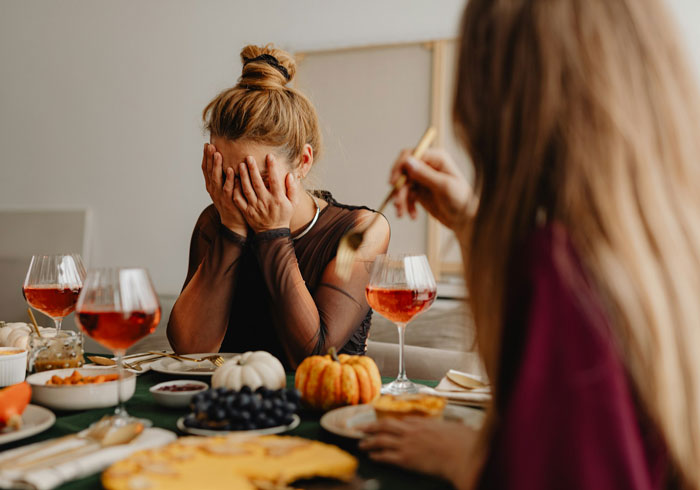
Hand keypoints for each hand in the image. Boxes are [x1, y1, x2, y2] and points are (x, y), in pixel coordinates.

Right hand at [202, 143, 246, 236]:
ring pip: (216, 178)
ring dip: (217, 166)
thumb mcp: (225, 187)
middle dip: (209, 158)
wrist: (235, 222)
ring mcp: (220, 195)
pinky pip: (229, 188)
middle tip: (210, 146)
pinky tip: (232, 170)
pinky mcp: (229, 201)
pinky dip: (230, 179)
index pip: (206, 168)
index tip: (206, 144)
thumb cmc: (232, 202)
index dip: (205, 157)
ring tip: (218, 154)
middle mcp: (213, 189)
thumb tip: (227, 159)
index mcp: (211, 185)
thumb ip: (224, 176)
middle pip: (209, 171)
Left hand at [233, 154, 299, 232]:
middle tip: (249, 157)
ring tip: (240, 165)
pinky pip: (239, 200)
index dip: (272, 168)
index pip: (274, 181)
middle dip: (253, 169)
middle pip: (257, 183)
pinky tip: (233, 180)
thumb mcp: (293, 204)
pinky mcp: (247, 212)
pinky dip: (235, 190)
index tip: (270, 156)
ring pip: (247, 190)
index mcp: (277, 199)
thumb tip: (289, 175)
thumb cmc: (283, 216)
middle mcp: (265, 202)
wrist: (272, 233)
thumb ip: (292, 189)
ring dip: (243, 177)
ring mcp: (255, 207)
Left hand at [359, 417, 483, 489]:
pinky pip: (387, 456)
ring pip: (381, 440)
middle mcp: (411, 431)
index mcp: (423, 422)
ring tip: (361, 443)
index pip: (401, 420)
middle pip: (385, 426)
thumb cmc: (463, 442)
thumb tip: (458, 425)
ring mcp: (407, 444)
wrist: (462, 455)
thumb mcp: (456, 427)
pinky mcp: (407, 459)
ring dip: (369, 441)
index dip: (390, 422)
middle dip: (370, 426)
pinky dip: (377, 456)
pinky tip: (371, 456)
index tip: (382, 422)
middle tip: (359, 427)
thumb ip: (451, 426)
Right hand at [390, 148, 474, 232]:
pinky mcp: (419, 191)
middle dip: (399, 187)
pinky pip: (406, 195)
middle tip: (397, 203)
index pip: (411, 155)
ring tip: (402, 213)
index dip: (399, 167)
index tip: (394, 183)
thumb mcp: (443, 186)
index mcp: (436, 158)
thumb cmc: (461, 200)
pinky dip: (406, 205)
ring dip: (400, 199)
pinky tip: (413, 215)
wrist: (465, 219)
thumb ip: (425, 174)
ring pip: (403, 184)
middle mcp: (428, 165)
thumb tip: (407, 161)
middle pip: (403, 170)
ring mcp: (423, 178)